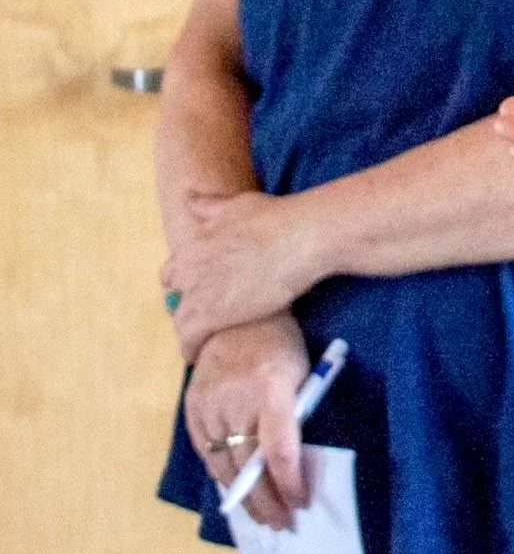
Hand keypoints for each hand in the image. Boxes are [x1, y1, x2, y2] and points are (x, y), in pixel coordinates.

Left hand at [162, 190, 316, 361]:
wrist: (302, 236)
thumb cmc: (277, 217)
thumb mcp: (237, 205)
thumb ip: (210, 207)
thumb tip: (189, 199)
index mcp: (194, 244)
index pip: (171, 273)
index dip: (185, 285)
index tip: (199, 293)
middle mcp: (190, 269)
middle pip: (175, 299)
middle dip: (188, 308)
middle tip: (207, 318)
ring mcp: (199, 293)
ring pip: (181, 321)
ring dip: (190, 331)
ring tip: (204, 341)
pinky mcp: (213, 315)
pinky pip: (190, 340)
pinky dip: (191, 348)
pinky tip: (199, 354)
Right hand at [182, 314, 311, 529]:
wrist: (233, 315)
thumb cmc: (279, 342)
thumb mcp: (301, 371)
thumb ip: (296, 412)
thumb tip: (294, 462)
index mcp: (270, 388)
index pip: (278, 448)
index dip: (288, 481)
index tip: (300, 502)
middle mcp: (234, 401)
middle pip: (249, 465)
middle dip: (267, 500)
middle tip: (284, 524)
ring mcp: (208, 407)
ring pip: (224, 465)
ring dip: (243, 496)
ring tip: (262, 517)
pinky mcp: (192, 410)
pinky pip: (207, 453)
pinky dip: (222, 476)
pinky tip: (236, 492)